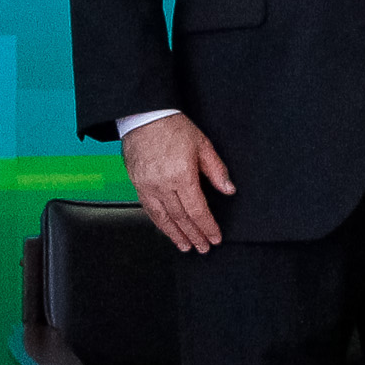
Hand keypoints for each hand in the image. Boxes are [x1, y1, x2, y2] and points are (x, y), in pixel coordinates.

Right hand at [125, 114, 234, 252]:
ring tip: (186, 246)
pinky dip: (160, 223)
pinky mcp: (137, 184)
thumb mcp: (203, 144)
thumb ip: (216, 170)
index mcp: (181, 175)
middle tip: (203, 247)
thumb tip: (228, 190)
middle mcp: (162, 184)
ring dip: (175, 235)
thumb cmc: (172, 126)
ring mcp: (147, 185)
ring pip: (163, 218)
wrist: (144, 116)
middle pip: (181, 218)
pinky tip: (167, 230)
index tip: (215, 237)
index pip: (197, 210)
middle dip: (194, 235)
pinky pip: (148, 210)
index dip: (207, 226)